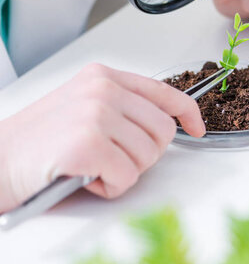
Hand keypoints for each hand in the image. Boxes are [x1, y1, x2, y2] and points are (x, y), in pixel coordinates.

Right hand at [0, 63, 204, 211]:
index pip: (164, 91)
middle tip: (115, 160)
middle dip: (145, 154)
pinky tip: (86, 178)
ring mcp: (95, 114)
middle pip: (162, 131)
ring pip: (148, 156)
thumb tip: (161, 124)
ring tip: (94, 168)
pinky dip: (110, 187)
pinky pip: (127, 177)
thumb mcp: (81, 106)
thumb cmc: (37, 140)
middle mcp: (102, 89)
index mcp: (103, 76)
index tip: (196, 128)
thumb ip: (120, 106)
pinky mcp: (87, 144)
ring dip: (125, 172)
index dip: (188, 113)